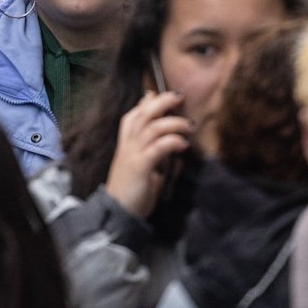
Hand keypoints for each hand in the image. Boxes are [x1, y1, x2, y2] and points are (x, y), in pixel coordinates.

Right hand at [105, 87, 193, 219]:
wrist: (118, 212)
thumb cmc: (133, 192)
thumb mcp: (146, 170)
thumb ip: (159, 158)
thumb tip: (179, 151)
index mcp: (126, 144)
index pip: (133, 115)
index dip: (146, 102)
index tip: (159, 94)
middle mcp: (128, 144)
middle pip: (145, 114)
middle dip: (163, 101)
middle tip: (179, 97)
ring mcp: (133, 154)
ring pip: (153, 127)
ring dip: (175, 123)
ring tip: (190, 126)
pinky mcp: (141, 166)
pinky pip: (158, 147)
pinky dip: (173, 142)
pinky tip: (184, 145)